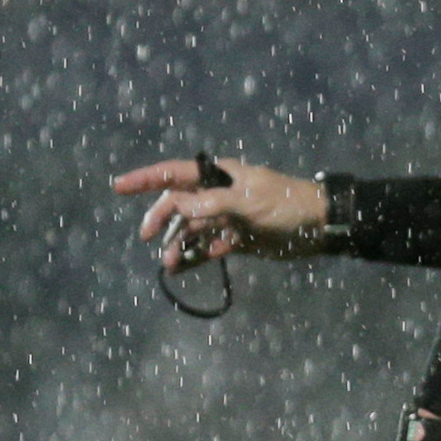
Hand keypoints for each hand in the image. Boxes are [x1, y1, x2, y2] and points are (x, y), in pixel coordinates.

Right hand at [116, 154, 330, 265]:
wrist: (321, 226)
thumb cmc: (287, 205)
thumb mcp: (250, 201)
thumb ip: (213, 203)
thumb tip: (178, 205)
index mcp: (220, 176)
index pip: (176, 173)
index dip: (146, 179)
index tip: (118, 186)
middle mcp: (219, 194)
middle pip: (179, 204)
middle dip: (161, 219)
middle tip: (148, 237)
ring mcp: (227, 217)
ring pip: (192, 229)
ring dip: (179, 244)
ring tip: (171, 264)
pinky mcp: (237, 238)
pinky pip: (208, 246)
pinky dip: (196, 256)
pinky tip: (185, 267)